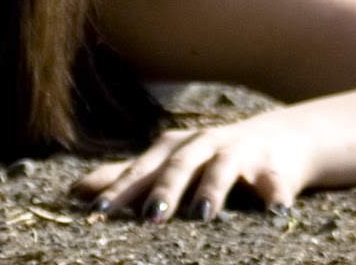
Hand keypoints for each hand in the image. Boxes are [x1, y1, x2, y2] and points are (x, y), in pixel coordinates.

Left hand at [71, 112, 317, 221]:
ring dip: (212, 190)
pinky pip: (276, 183)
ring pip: (223, 169)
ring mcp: (240, 154)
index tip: (96, 211)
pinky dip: (275, 196)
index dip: (119, 189)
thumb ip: (126, 177)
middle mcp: (202, 145)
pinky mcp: (276, 168)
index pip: (140, 170)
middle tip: (150, 216)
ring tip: (202, 215)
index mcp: (172, 149)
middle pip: (179, 166)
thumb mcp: (168, 163)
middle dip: (164, 190)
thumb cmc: (210, 156)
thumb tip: (75, 192)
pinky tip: (275, 212)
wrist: (280, 138)